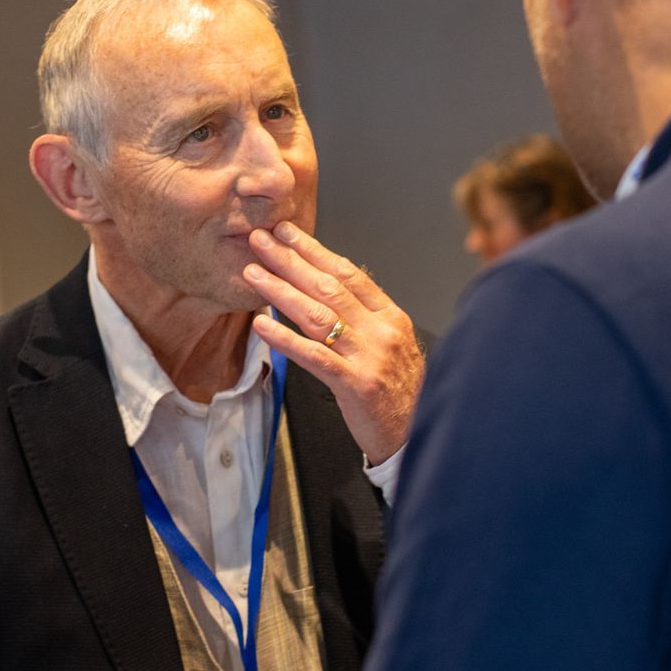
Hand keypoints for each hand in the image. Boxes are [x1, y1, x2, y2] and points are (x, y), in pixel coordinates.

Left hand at [244, 221, 424, 463]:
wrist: (418, 437)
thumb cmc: (401, 394)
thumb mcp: (392, 346)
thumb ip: (365, 318)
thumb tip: (328, 288)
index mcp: (391, 317)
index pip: (349, 274)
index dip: (314, 251)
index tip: (287, 234)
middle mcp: (382, 331)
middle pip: (329, 286)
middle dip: (290, 260)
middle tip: (260, 240)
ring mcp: (370, 357)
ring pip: (318, 315)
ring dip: (280, 290)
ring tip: (252, 274)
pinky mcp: (356, 385)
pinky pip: (315, 356)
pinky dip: (285, 339)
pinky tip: (262, 325)